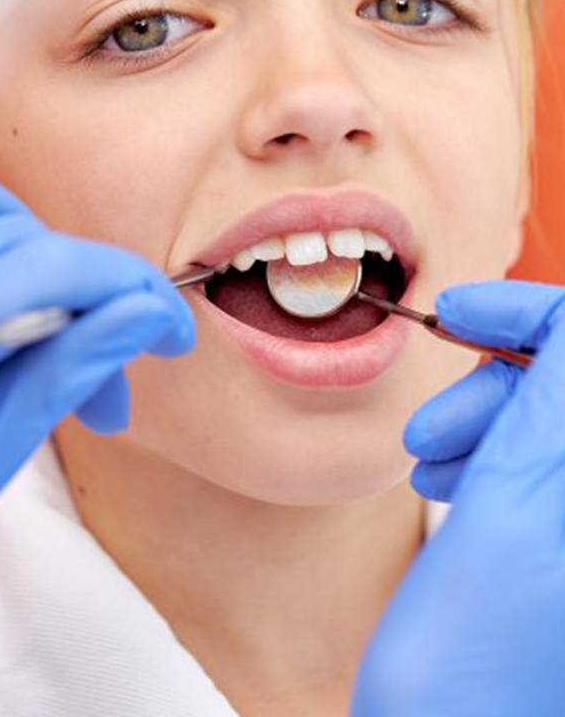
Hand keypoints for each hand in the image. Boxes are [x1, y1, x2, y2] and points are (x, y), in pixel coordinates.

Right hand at [353, 280, 564, 715]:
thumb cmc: (471, 669)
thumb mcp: (509, 513)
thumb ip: (553, 401)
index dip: (529, 312)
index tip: (455, 311)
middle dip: (495, 385)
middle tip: (430, 429)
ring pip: (549, 423)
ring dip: (482, 423)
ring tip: (427, 461)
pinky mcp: (558, 544)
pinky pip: (537, 465)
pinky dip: (487, 455)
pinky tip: (444, 478)